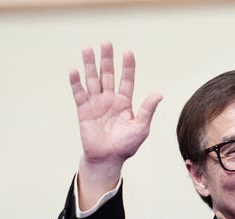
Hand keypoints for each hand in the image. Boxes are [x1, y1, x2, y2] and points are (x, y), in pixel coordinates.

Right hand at [69, 41, 162, 199]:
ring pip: (93, 80)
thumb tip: (159, 94)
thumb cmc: (127, 146)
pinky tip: (75, 70)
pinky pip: (79, 94)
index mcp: (125, 103)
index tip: (128, 52)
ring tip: (87, 49)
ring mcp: (96, 104)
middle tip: (106, 43)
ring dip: (90, 65)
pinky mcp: (83, 111)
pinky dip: (76, 83)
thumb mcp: (141, 128)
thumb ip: (147, 110)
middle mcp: (110, 100)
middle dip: (107, 60)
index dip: (127, 67)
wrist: (108, 159)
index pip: (127, 80)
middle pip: (108, 75)